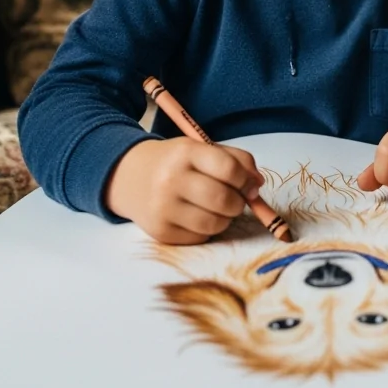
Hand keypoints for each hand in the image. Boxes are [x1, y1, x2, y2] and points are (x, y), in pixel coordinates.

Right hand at [104, 138, 265, 244]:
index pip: (228, 169)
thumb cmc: (176, 162)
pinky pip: (200, 238)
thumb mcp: (203, 149)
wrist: (130, 177)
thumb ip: (236, 160)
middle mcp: (171, 180)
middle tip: (237, 200)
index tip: (249, 185)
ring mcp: (163, 208)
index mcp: (186, 153)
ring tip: (219, 209)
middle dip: (239, 203)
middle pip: (223, 200)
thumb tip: (257, 185)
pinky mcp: (159, 232)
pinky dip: (208, 230)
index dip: (246, 180)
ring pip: (214, 224)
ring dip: (226, 219)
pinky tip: (199, 217)